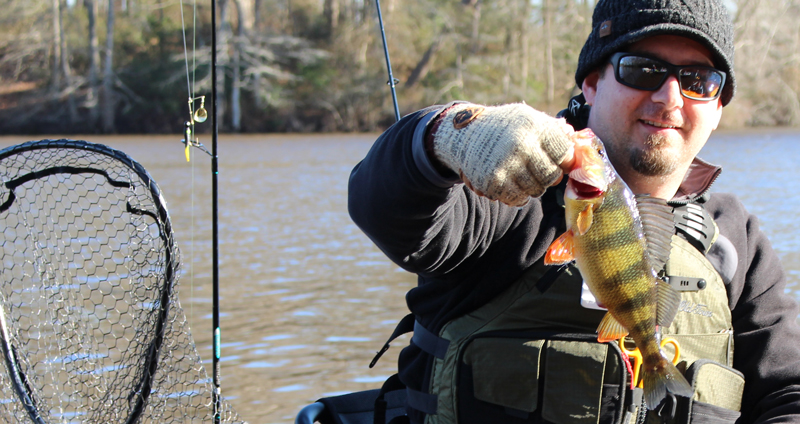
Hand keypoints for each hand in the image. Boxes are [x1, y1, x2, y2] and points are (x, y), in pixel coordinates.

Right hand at [431, 103, 573, 205]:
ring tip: (520, 174)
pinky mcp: (493, 182)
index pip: (565, 153)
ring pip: (535, 191)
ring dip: (531, 187)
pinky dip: (516, 196)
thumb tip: (581, 146)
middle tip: (536, 170)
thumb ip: (554, 131)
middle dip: (547, 176)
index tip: (560, 162)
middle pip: (552, 176)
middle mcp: (521, 145)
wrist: (464, 134)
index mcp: (534, 126)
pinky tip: (509, 182)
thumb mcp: (528, 117)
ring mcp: (506, 165)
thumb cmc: (503, 126)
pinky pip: (516, 200)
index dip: (565, 161)